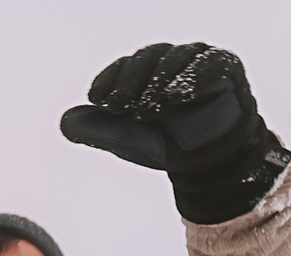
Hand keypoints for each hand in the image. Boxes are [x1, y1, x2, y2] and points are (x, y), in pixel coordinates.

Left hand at [60, 43, 290, 223]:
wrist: (206, 162)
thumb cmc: (165, 142)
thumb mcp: (128, 138)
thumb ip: (98, 129)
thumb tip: (65, 122)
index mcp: (145, 71)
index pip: (125, 66)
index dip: (110, 79)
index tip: (97, 99)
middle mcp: (170, 59)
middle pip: (147, 58)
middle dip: (129, 82)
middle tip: (116, 106)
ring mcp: (198, 59)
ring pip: (175, 60)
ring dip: (157, 84)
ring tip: (144, 111)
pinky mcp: (225, 65)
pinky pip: (209, 64)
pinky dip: (192, 78)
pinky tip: (175, 99)